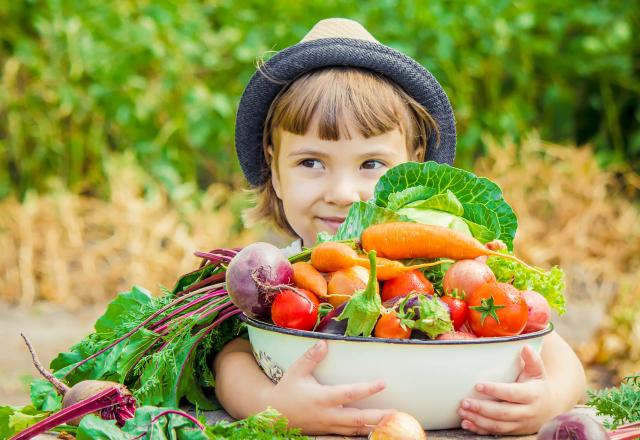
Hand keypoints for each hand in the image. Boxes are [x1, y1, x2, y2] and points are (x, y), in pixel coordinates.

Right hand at [262, 340, 394, 435]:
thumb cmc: (285, 390)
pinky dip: (361, 433)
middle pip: (358, 419)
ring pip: (355, 430)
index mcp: (321, 398)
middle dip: (379, 417)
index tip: (383, 383)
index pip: (349, 394)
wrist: (271, 415)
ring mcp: (328, 427)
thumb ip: (310, 358)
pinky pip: (347, 435)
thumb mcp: (295, 371)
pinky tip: (374, 430)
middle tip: (397, 413)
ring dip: (374, 427)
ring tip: (392, 423)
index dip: (367, 389)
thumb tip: (324, 343)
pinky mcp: (327, 433)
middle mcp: (327, 415)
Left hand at [457, 345, 555, 434]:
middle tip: (464, 402)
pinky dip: (480, 430)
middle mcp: (526, 411)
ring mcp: (520, 423)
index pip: (512, 393)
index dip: (495, 390)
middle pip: (502, 412)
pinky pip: (495, 432)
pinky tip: (467, 424)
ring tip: (462, 412)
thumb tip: (525, 347)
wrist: (549, 408)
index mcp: (532, 395)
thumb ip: (532, 360)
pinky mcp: (513, 431)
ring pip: (498, 425)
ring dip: (478, 420)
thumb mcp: (538, 372)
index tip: (478, 385)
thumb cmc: (538, 386)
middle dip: (482, 408)